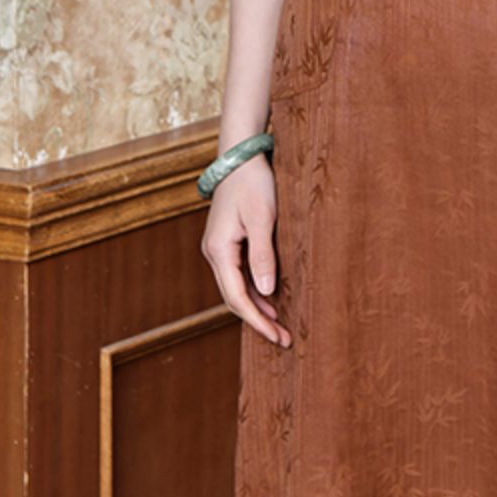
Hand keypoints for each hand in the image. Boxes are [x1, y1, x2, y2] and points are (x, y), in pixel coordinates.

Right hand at [200, 152, 290, 347]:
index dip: (257, 320)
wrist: (240, 157)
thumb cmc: (254, 183)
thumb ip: (263, 255)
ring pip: (236, 287)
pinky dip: (254, 290)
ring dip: (257, 307)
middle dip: (257, 320)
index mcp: (219, 250)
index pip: (237, 297)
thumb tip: (267, 291)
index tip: (277, 337)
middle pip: (234, 297)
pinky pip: (238, 274)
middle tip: (283, 339)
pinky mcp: (227, 242)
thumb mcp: (263, 219)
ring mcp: (218, 248)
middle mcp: (213, 253)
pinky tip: (270, 299)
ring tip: (279, 326)